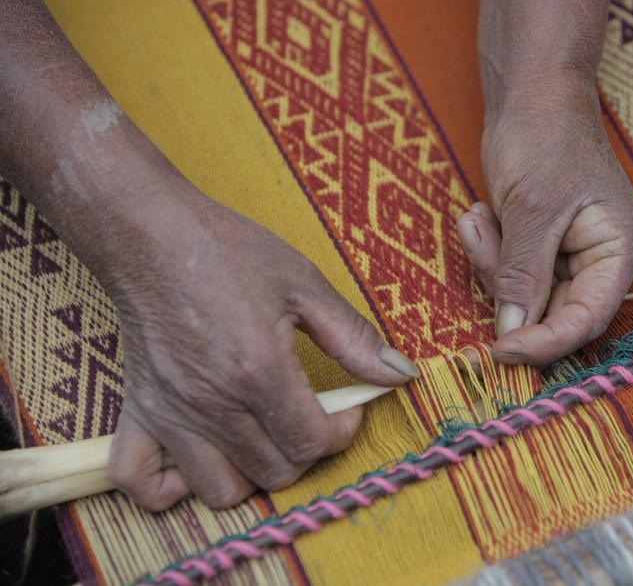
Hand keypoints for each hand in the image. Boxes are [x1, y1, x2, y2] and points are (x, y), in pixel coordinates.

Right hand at [104, 186, 417, 510]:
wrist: (150, 234)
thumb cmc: (227, 252)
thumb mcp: (304, 285)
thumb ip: (355, 338)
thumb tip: (401, 372)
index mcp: (260, 371)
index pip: (312, 442)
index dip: (343, 433)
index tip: (347, 409)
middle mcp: (213, 403)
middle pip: (275, 472)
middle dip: (306, 452)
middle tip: (311, 416)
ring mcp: (171, 413)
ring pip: (221, 490)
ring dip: (252, 474)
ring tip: (264, 435)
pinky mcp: (139, 411)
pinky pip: (141, 483)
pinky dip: (170, 487)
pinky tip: (200, 458)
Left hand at [457, 80, 632, 364]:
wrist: (533, 92)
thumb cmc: (545, 136)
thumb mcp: (532, 208)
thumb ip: (523, 275)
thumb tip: (511, 334)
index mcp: (618, 251)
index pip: (585, 320)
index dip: (543, 342)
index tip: (499, 350)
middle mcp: (600, 260)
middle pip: (552, 312)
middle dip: (507, 286)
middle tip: (481, 243)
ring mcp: (571, 254)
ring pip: (525, 295)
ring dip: (492, 264)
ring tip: (478, 218)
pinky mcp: (542, 246)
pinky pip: (512, 272)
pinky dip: (490, 252)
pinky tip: (479, 214)